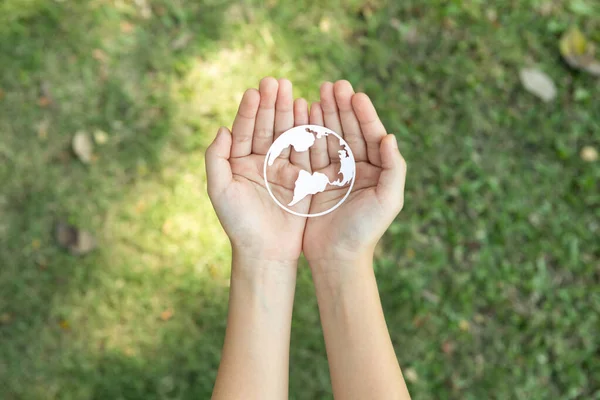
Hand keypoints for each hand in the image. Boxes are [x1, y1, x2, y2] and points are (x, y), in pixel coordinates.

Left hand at [205, 77, 310, 260]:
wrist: (266, 252)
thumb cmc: (238, 224)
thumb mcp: (220, 190)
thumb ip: (216, 159)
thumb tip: (221, 129)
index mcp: (240, 163)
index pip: (243, 131)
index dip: (248, 111)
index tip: (254, 91)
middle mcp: (261, 162)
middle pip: (266, 127)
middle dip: (271, 104)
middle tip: (276, 81)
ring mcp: (283, 168)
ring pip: (286, 134)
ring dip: (288, 113)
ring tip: (291, 92)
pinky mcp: (302, 178)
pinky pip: (304, 151)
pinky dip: (307, 132)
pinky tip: (308, 113)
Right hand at [303, 80, 406, 263]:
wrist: (336, 258)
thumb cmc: (365, 231)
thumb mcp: (388, 200)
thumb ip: (394, 168)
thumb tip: (390, 136)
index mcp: (376, 170)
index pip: (371, 135)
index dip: (364, 114)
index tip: (355, 94)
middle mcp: (356, 168)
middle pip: (349, 130)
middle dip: (342, 107)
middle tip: (334, 85)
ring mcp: (334, 172)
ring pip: (329, 136)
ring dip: (324, 114)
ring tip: (317, 92)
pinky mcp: (314, 179)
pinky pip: (311, 151)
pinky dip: (307, 132)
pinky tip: (303, 115)